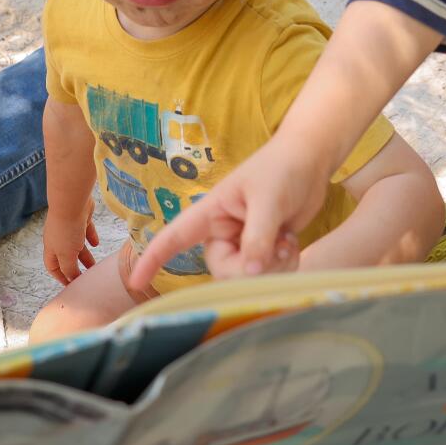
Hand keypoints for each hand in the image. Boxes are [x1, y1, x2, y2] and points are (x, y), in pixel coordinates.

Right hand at [43, 199, 98, 284]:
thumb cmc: (66, 230)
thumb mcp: (66, 256)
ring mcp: (70, 228)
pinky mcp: (81, 218)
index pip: (53, 267)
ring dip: (86, 256)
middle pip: (67, 257)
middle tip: (86, 277)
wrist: (72, 202)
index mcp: (52, 249)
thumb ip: (69, 269)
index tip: (71, 286)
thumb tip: (72, 279)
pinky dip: (91, 238)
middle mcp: (59, 239)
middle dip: (76, 267)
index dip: (61, 277)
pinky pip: (86, 231)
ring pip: (77, 246)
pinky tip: (97, 243)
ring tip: (95, 266)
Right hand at [130, 132, 327, 291]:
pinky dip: (283, 266)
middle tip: (277, 246)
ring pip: (248, 277)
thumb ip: (257, 236)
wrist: (311, 161)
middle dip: (251, 269)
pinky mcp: (264, 250)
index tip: (135, 283)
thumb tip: (250, 274)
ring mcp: (244, 242)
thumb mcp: (269, 200)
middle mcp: (223, 231)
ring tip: (287, 241)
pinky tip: (291, 244)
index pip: (174, 237)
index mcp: (212, 212)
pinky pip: (267, 275)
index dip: (153, 259)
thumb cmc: (283, 168)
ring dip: (273, 266)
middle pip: (222, 270)